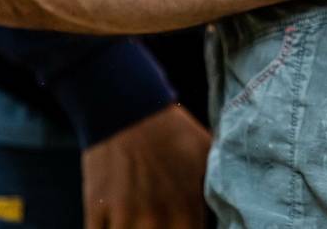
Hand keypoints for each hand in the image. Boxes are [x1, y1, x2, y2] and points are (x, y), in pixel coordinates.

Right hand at [82, 105, 210, 228]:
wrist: (127, 108)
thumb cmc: (171, 129)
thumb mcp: (206, 153)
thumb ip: (216, 185)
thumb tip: (230, 201)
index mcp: (187, 208)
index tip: (183, 223)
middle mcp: (156, 218)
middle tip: (159, 219)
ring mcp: (124, 216)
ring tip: (139, 218)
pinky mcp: (96, 211)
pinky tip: (116, 219)